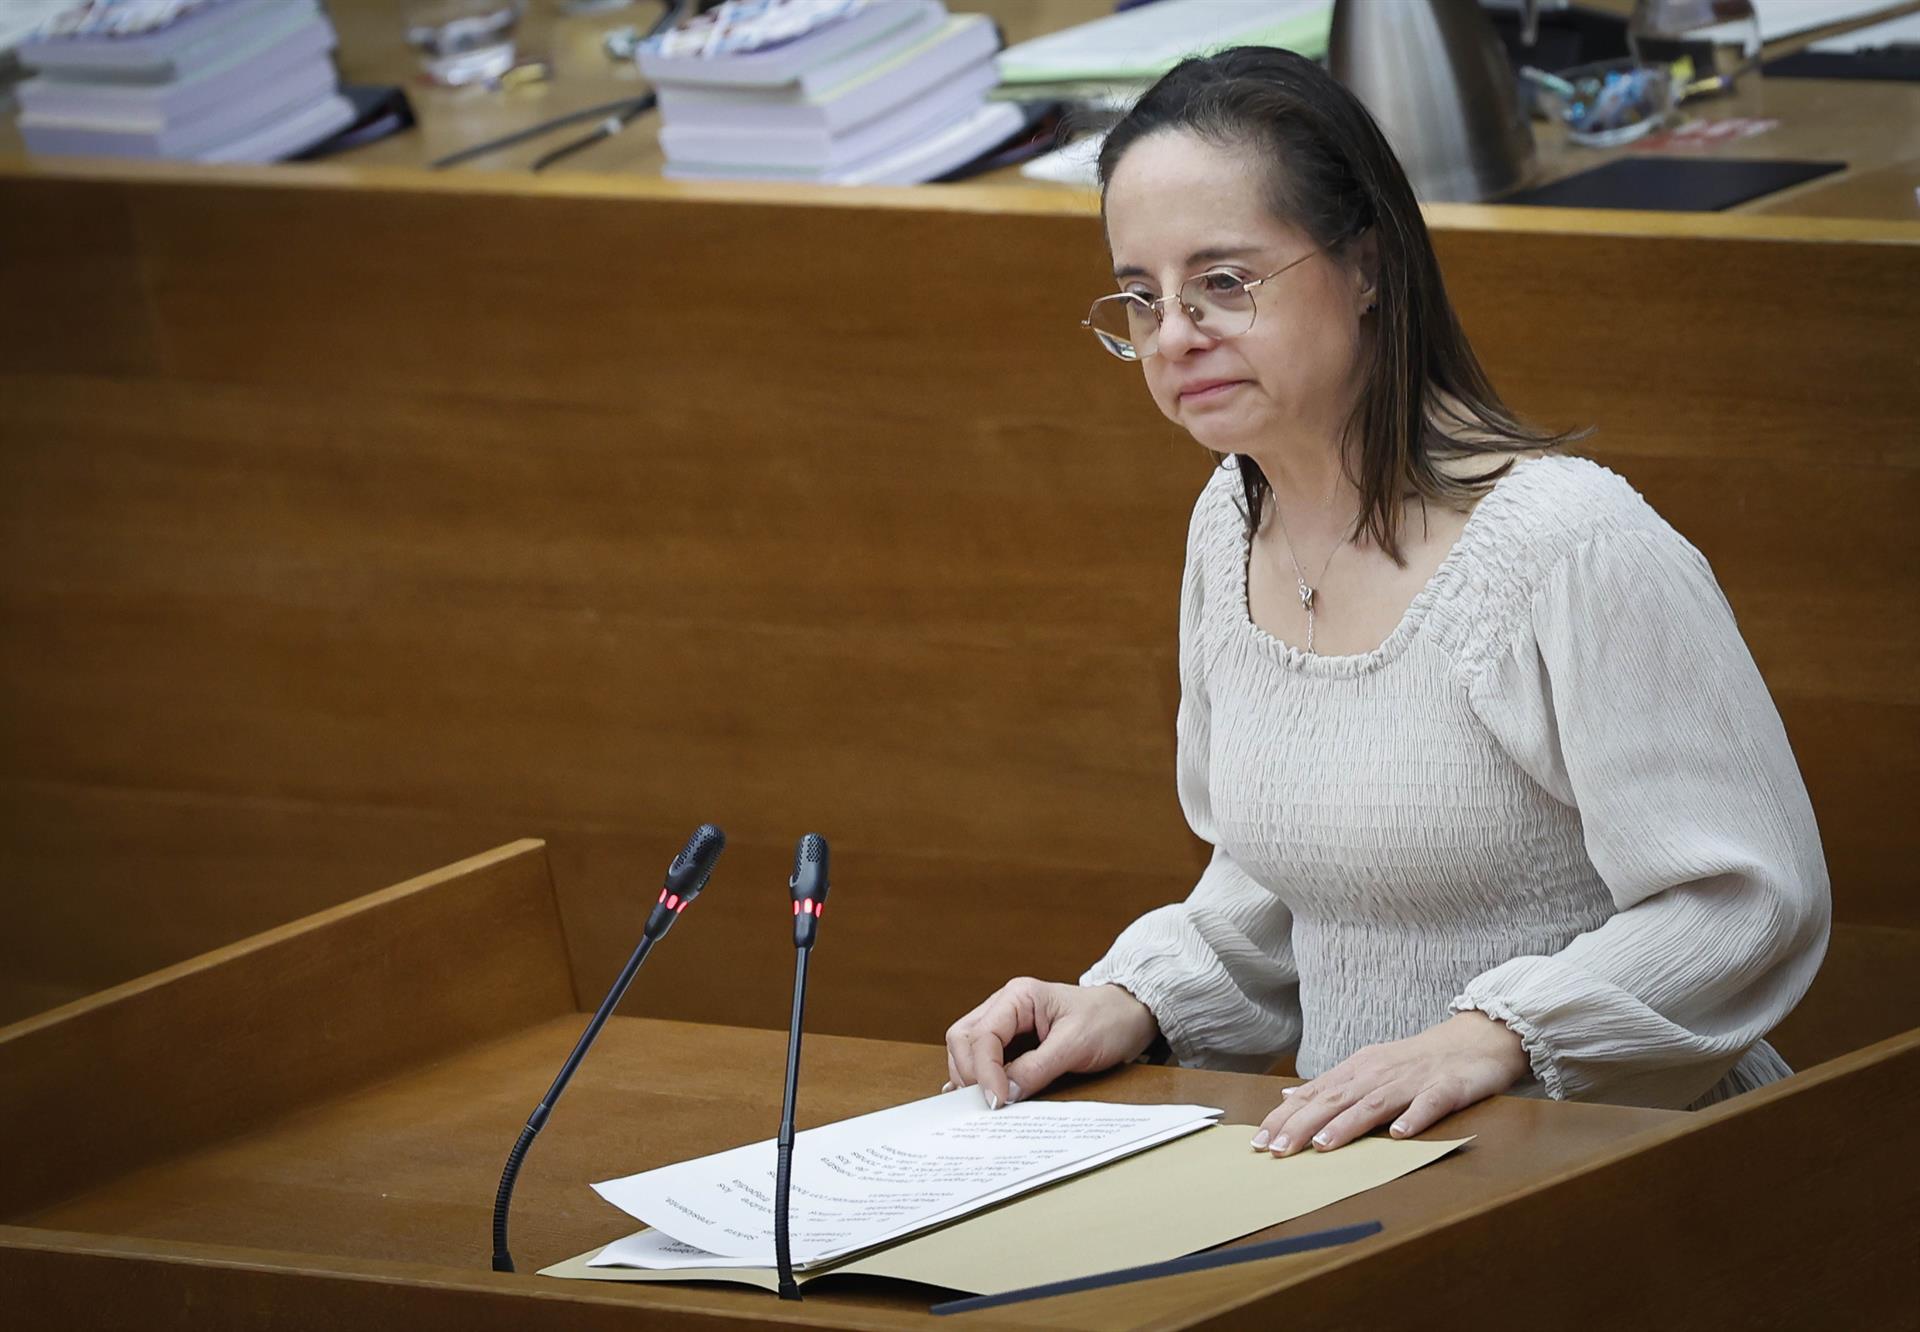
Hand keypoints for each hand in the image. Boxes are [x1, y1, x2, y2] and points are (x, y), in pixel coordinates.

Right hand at [944, 978, 1159, 1108]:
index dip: (984, 1071)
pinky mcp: (1010, 1042)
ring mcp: (1005, 1024)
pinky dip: (977, 1077)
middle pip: (963, 1038)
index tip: (998, 1101)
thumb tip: (1006, 1093)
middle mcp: (1004, 1006)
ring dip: (971, 1076)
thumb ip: (1038, 1067)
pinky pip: (981, 1058)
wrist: (1127, 1016)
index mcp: (1018, 996)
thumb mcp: (1077, 1044)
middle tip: (987, 1103)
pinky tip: (979, 1095)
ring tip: (986, 1102)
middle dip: (969, 1072)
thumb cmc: (1107, 1020)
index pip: (983, 1034)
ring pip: (966, 1048)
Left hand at [1253, 1011, 1528, 1155]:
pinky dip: (1414, 1119)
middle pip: (1335, 1100)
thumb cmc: (1417, 1062)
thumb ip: (1330, 1086)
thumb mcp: (1368, 1068)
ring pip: (1374, 1103)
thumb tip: (1288, 1098)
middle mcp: (1378, 1074)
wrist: (1474, 1040)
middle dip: (1303, 1125)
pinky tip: (1399, 1135)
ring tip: (1323, 1146)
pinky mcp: (1446, 1088)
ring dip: (1347, 1124)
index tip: (1259, 1142)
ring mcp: (1412, 1081)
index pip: (1314, 1095)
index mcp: (1358, 1070)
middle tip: (1277, 1151)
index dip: (1285, 1118)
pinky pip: (1428, 1104)